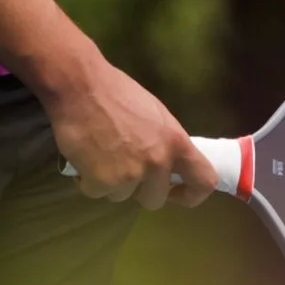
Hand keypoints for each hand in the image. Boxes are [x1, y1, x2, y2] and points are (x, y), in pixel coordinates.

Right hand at [43, 55, 216, 209]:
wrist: (80, 86)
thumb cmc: (116, 93)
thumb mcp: (155, 115)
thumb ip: (165, 142)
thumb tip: (166, 164)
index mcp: (177, 142)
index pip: (204, 180)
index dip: (193, 193)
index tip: (177, 191)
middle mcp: (158, 162)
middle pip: (156, 199)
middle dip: (139, 189)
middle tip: (124, 169)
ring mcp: (131, 175)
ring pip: (123, 196)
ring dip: (111, 182)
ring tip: (100, 153)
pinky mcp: (103, 182)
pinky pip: (97, 193)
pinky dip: (88, 180)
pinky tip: (84, 157)